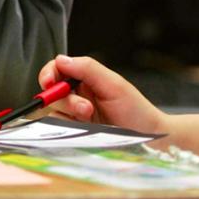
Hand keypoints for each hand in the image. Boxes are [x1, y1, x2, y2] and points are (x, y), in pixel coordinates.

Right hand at [38, 54, 167, 135]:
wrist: (149, 138)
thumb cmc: (136, 110)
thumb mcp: (114, 84)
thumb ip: (87, 68)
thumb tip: (60, 59)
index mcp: (84, 79)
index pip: (56, 71)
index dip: (48, 75)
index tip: (49, 82)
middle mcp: (77, 96)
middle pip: (51, 93)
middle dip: (64, 99)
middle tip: (84, 108)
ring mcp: (75, 116)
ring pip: (53, 112)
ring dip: (69, 114)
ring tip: (90, 119)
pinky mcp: (75, 134)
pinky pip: (59, 129)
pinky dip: (68, 128)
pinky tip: (86, 130)